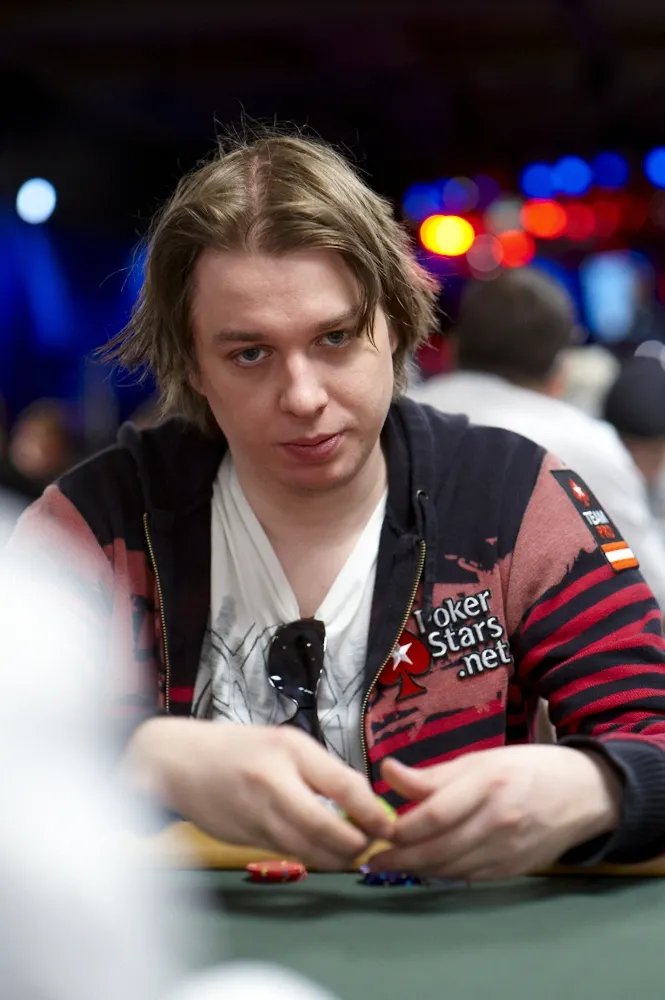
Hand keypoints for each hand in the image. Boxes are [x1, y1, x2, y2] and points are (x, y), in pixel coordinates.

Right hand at [127, 718, 392, 869]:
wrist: (178, 759)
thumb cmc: (239, 748)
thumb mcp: (283, 744)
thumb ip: (320, 771)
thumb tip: (364, 800)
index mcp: (291, 749)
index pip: (345, 785)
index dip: (372, 812)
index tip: (388, 824)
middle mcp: (275, 780)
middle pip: (327, 826)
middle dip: (354, 844)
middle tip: (369, 847)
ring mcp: (257, 810)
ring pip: (307, 847)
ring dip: (335, 857)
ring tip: (350, 855)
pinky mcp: (245, 834)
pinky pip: (287, 851)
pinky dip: (308, 856)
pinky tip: (320, 854)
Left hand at [369, 745, 621, 880]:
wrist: (585, 793)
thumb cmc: (527, 768)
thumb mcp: (481, 759)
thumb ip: (434, 774)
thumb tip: (387, 772)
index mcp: (487, 783)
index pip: (435, 814)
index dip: (402, 828)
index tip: (377, 830)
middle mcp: (497, 820)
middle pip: (439, 848)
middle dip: (401, 857)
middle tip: (371, 858)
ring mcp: (507, 850)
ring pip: (451, 868)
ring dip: (417, 868)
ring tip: (391, 863)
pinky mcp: (513, 870)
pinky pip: (469, 877)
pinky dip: (443, 874)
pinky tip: (425, 867)